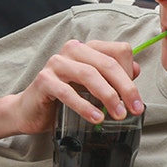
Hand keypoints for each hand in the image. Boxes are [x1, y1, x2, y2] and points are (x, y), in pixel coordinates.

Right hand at [13, 39, 143, 135]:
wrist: (31, 111)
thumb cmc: (63, 99)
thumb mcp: (92, 88)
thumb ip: (112, 77)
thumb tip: (136, 70)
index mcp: (88, 49)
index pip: (119, 51)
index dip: (130, 75)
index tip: (135, 100)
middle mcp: (73, 50)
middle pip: (107, 63)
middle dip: (125, 88)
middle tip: (134, 109)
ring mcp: (56, 63)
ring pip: (89, 74)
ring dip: (107, 96)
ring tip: (117, 114)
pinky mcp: (44, 80)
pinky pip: (67, 92)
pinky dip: (84, 106)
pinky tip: (95, 117)